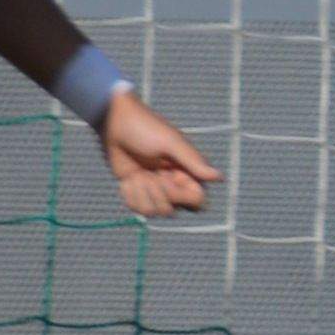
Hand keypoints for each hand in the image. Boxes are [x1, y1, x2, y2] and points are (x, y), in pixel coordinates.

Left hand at [91, 93, 216, 219]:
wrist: (114, 122)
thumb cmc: (146, 128)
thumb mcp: (171, 143)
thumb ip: (194, 162)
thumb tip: (220, 177)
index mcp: (188, 172)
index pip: (196, 200)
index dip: (181, 196)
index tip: (166, 179)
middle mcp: (174, 183)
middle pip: (172, 210)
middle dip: (157, 194)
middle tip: (147, 173)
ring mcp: (154, 188)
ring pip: (153, 212)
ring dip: (140, 194)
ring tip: (135, 174)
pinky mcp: (136, 189)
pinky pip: (136, 207)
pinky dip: (129, 194)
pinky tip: (127, 179)